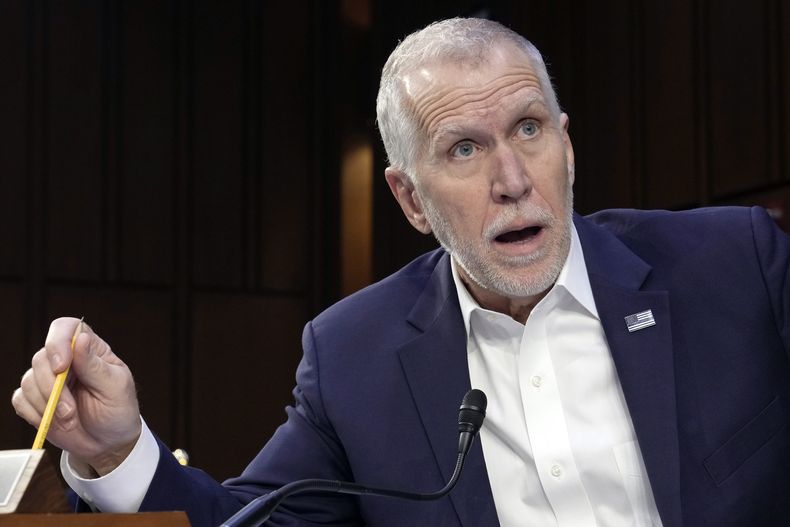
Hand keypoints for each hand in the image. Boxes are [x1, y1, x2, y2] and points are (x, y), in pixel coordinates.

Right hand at [12, 317, 141, 475]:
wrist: (108, 442)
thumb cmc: (118, 411)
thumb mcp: (115, 388)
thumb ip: (95, 366)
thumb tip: (81, 339)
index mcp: (89, 349)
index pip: (65, 328)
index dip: (58, 342)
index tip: (61, 367)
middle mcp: (66, 360)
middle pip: (41, 358)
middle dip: (53, 388)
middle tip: (71, 411)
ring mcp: (48, 379)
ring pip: (28, 381)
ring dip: (47, 406)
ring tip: (70, 420)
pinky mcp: (35, 400)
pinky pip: (21, 400)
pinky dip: (35, 414)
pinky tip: (54, 422)